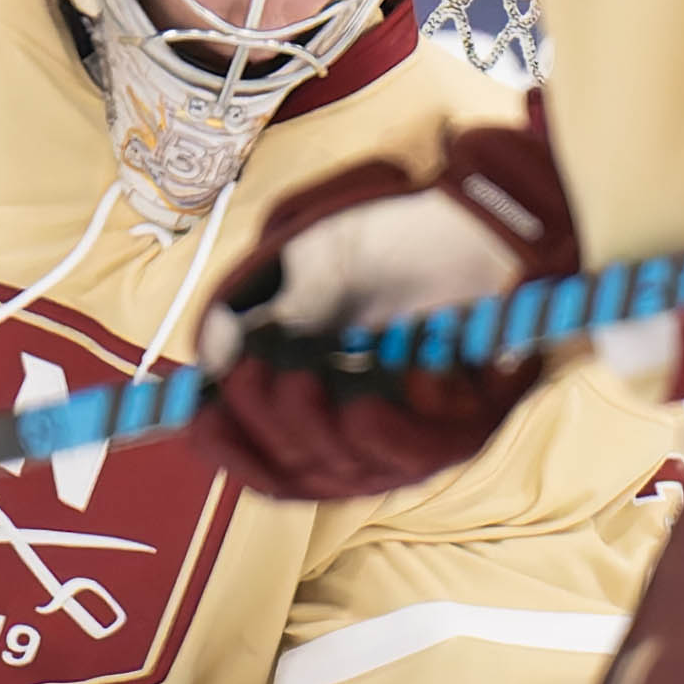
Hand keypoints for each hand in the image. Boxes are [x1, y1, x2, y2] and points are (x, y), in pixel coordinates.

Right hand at [188, 114, 577, 500]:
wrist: (484, 215)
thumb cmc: (399, 240)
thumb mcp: (318, 263)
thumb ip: (273, 314)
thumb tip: (215, 351)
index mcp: (320, 397)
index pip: (265, 454)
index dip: (230, 445)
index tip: (198, 417)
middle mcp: (364, 428)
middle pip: (302, 467)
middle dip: (269, 426)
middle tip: (254, 377)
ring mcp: (413, 430)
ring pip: (355, 467)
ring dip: (320, 431)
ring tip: (304, 382)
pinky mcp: (466, 423)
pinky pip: (426, 446)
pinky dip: (403, 421)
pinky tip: (391, 387)